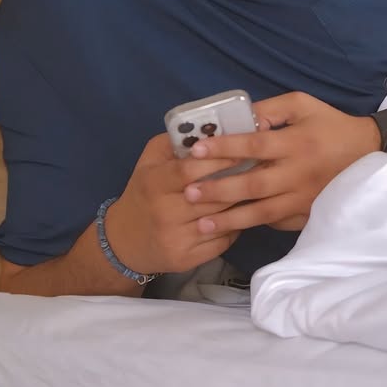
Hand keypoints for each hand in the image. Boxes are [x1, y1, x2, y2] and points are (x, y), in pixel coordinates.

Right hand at [105, 133, 254, 275]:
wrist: (124, 241)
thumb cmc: (143, 193)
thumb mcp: (150, 161)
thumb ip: (175, 142)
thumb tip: (209, 127)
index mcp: (154, 183)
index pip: (189, 170)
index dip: (218, 159)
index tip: (242, 150)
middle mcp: (164, 212)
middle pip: (211, 196)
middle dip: (238, 181)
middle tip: (261, 168)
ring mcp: (176, 238)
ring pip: (221, 219)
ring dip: (242, 205)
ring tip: (258, 190)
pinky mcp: (186, 259)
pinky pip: (222, 241)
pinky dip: (234, 228)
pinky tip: (241, 217)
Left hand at [185, 93, 380, 234]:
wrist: (369, 153)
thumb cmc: (330, 125)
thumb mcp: (303, 105)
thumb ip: (271, 109)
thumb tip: (241, 119)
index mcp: (295, 142)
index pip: (254, 145)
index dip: (224, 148)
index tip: (195, 151)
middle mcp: (297, 173)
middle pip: (253, 185)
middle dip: (218, 190)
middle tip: (188, 193)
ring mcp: (303, 198)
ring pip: (262, 213)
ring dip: (231, 220)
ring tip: (202, 224)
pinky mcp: (308, 214)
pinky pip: (278, 223)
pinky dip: (255, 226)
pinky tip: (233, 229)